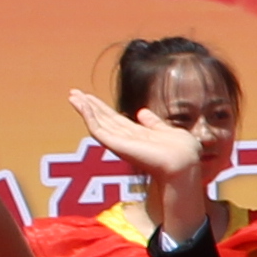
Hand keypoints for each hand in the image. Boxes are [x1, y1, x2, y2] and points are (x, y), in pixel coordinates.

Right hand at [64, 89, 217, 240]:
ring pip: (97, 124)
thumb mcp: (167, 132)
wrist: (184, 164)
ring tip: (73, 95)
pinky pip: (97, 129)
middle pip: (102, 120)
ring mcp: (120, 144)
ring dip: (84, 109)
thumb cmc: (183, 153)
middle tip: (74, 92)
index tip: (89, 96)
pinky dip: (88, 116)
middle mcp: (126, 140)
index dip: (101, 108)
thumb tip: (141, 112)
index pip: (114, 119)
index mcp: (137, 136)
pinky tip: (82, 104)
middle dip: (88, 106)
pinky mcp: (116, 146)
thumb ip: (154, 123)